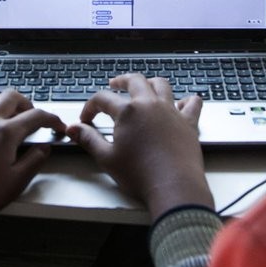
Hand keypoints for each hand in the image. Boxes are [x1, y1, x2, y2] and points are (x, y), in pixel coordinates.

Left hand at [0, 90, 63, 226]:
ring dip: (2, 101)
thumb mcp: (14, 183)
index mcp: (5, 133)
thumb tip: (43, 149)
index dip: (51, 119)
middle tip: (32, 116)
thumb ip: (33, 162)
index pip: (36, 116)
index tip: (56, 126)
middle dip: (27, 103)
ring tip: (8, 113)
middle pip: (12, 96)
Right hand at [67, 74, 212, 220]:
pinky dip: (186, 100)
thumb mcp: (107, 158)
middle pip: (134, 80)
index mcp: (127, 111)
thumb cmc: (140, 174)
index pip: (103, 99)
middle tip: (114, 84)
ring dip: (151, 82)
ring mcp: (171, 112)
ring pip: (162, 85)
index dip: (90, 107)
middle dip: (121, 80)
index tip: (86, 118)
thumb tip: (73, 129)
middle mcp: (150, 105)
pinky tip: (181, 103)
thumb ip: (88, 140)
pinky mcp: (189, 123)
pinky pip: (192, 103)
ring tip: (144, 86)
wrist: (173, 186)